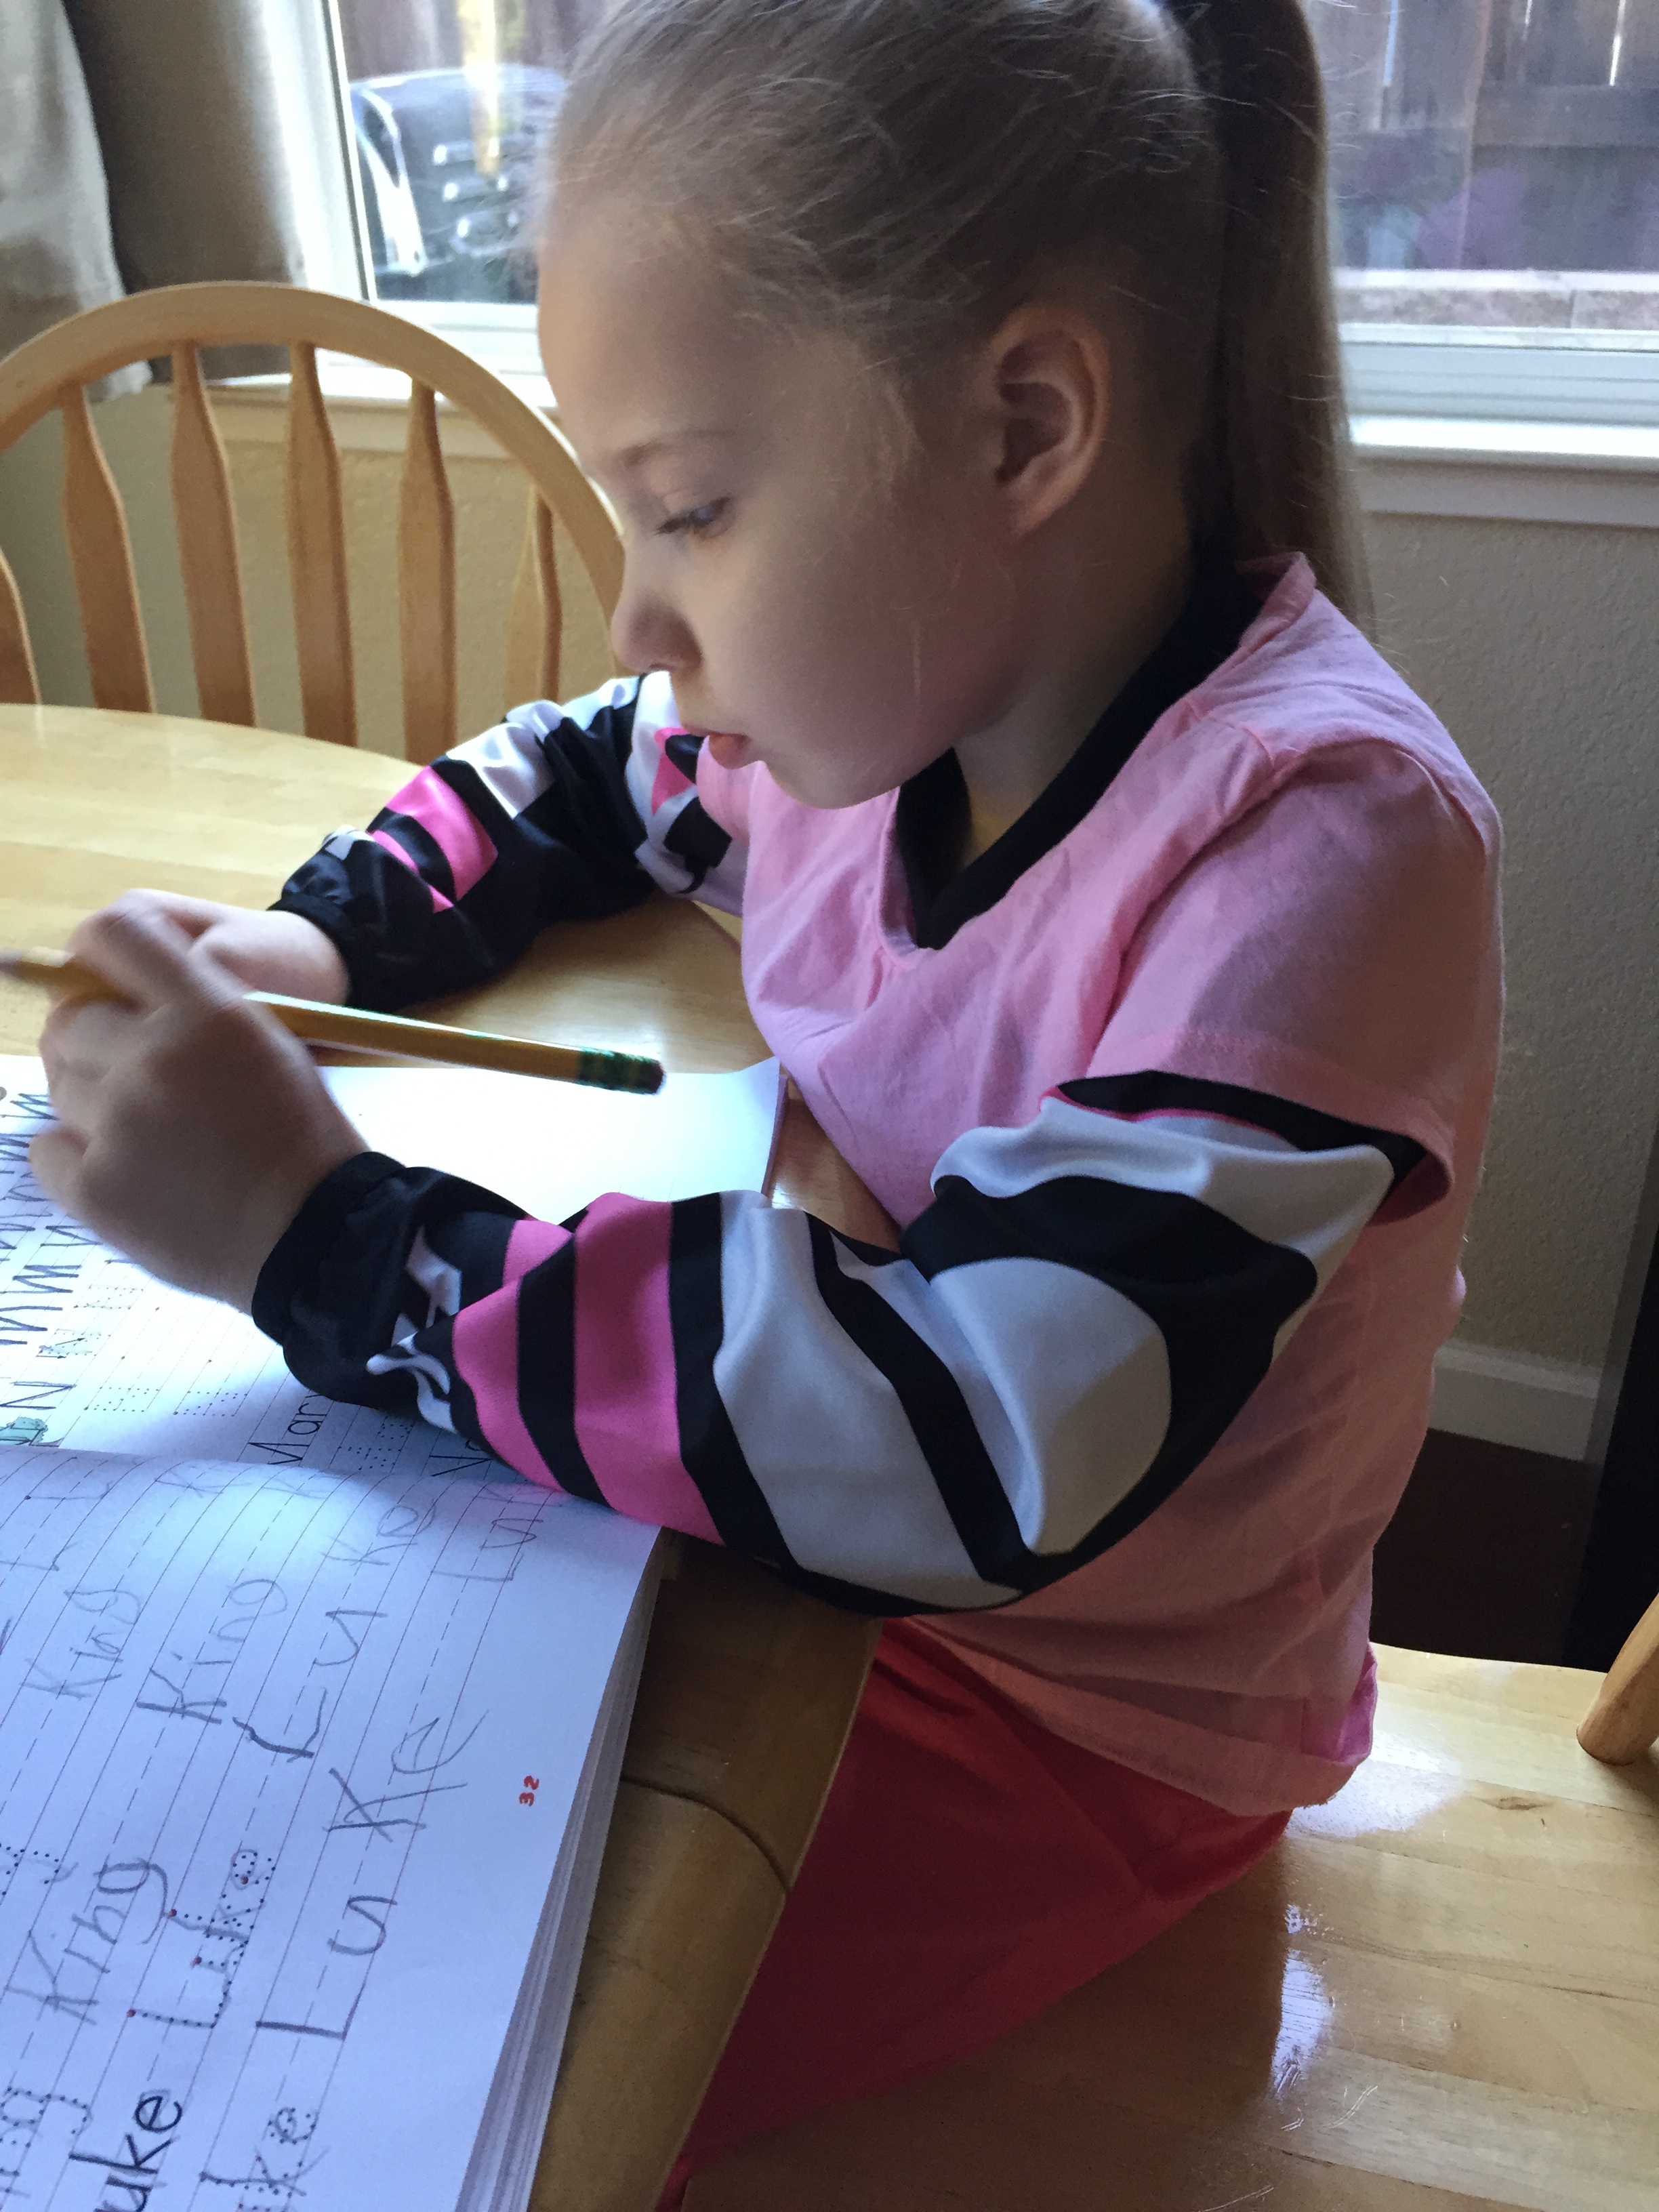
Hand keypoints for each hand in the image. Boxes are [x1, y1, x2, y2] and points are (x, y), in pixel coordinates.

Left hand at [32, 895, 366, 1311]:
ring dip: (93, 1102)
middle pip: (69, 1018)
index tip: (104, 980)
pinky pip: (46, 1149)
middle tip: (135, 1077)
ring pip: (58, 1086)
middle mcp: (154, 1058)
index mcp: (207, 1012)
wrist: (316, 1233)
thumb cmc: (298, 1135)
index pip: (115, 934)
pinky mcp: (94, 1186)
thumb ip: (192, 1007)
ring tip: (151, 1134)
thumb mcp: (266, 1042)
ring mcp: (118, 1124)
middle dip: (93, 1040)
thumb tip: (107, 991)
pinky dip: (76, 1157)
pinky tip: (129, 1168)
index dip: (98, 953)